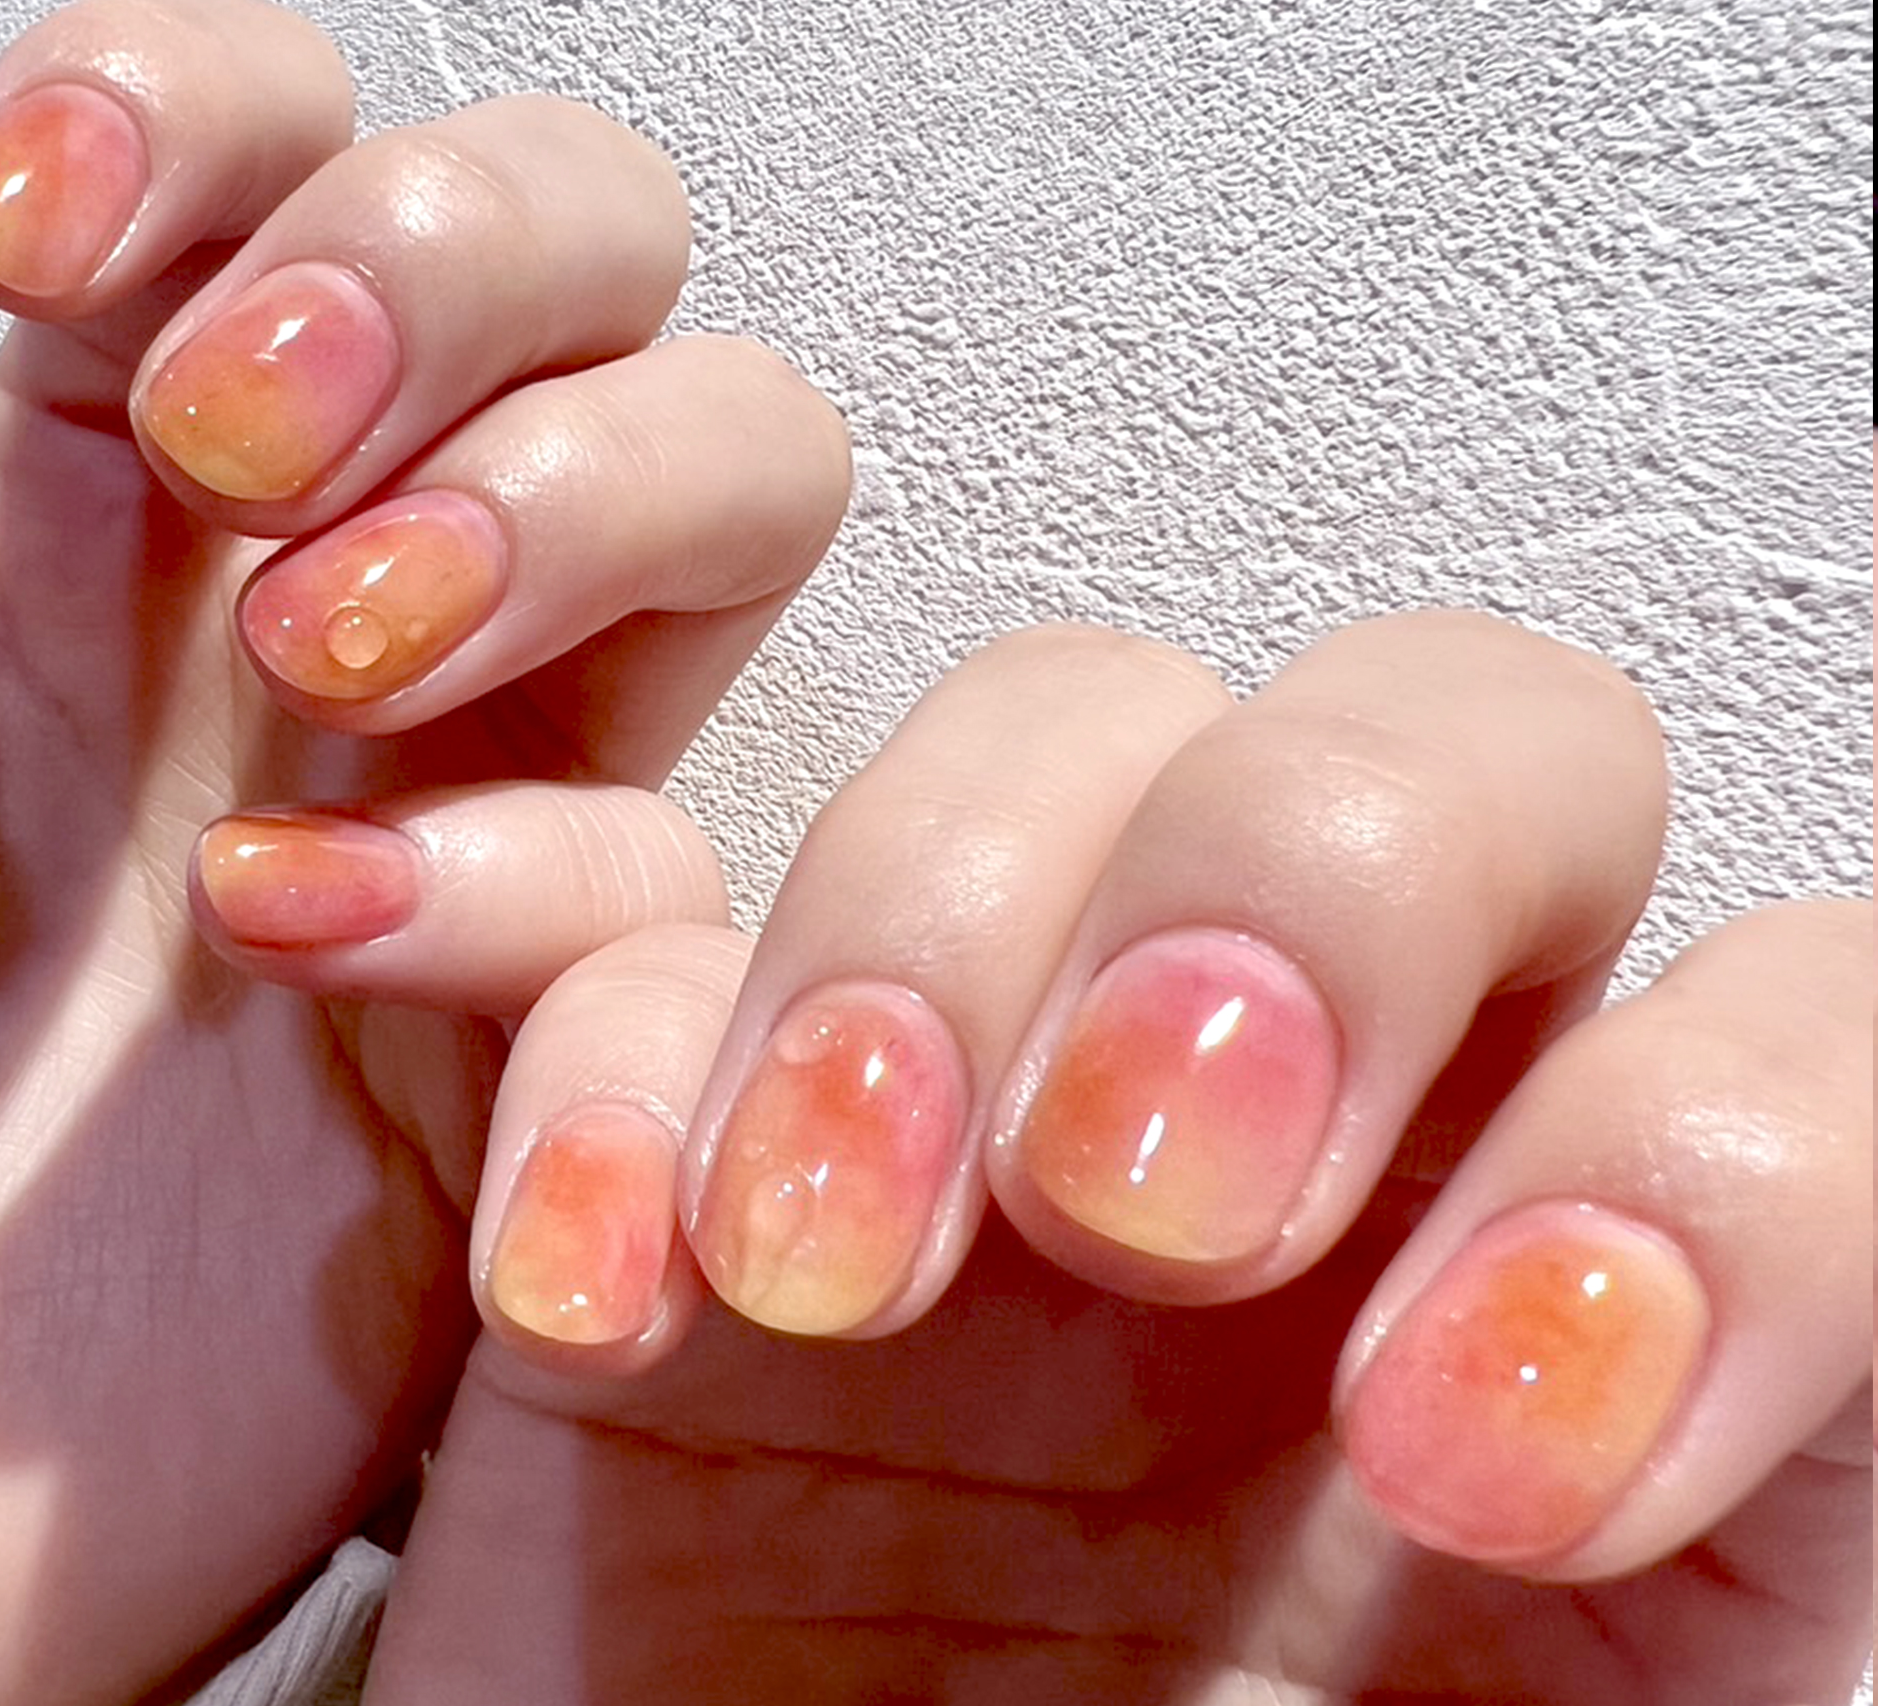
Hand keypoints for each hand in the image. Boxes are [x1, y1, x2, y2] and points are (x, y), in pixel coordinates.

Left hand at [0, 0, 844, 1705]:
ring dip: (587, 489)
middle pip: (579, 233)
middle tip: (236, 432)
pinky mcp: (561, 1020)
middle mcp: (328, 600)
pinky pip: (683, 865)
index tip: (6, 247)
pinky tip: (297, 942)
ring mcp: (477, 793)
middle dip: (450, 258)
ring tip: (346, 647)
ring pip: (742, 464)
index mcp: (84, 496)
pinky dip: (534, 877)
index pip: (261, 137)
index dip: (198, 108)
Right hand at [348, 616, 1870, 1703]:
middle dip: (1305, 886)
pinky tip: (592, 1296)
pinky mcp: (696, 1156)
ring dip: (930, 926)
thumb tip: (1780, 1575)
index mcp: (1597, 1346)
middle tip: (1137, 1204)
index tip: (1478, 1466)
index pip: (1806, 1042)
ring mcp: (1008, 1122)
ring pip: (1060, 738)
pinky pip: (637, 927)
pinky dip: (598, 1043)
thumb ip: (1733, 1695)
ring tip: (820, 1265)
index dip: (1713, 1162)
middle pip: (1451, 747)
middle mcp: (1339, 1170)